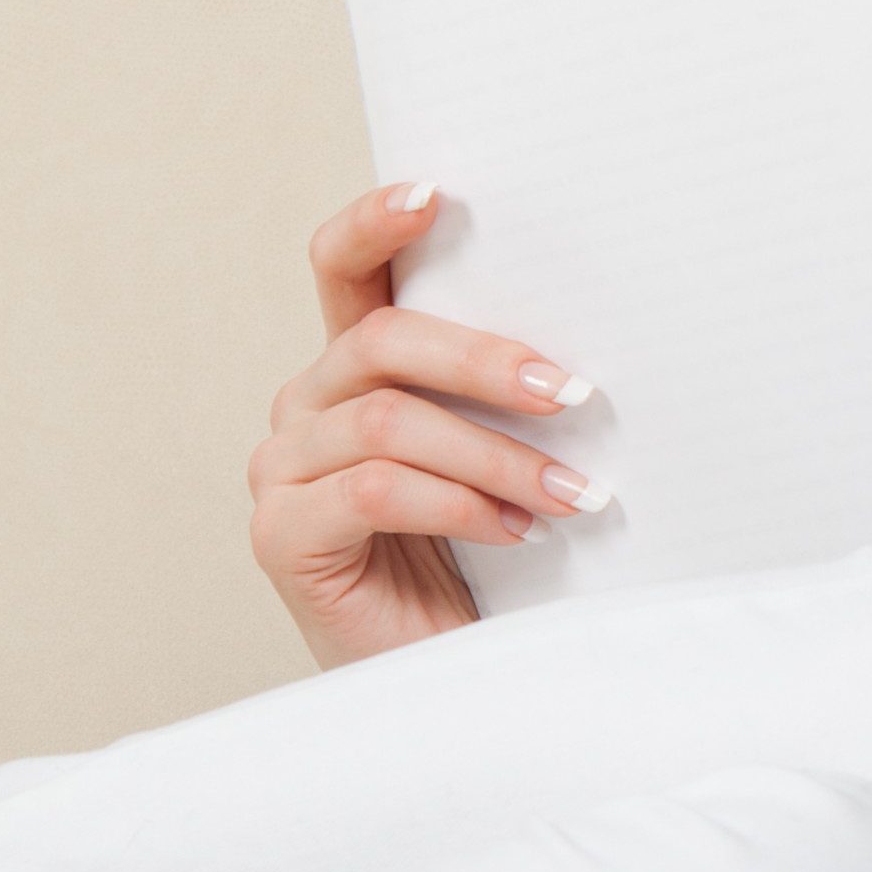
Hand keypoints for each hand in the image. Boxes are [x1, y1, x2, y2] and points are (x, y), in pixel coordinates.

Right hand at [245, 182, 604, 666]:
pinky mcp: (280, 535)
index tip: (436, 194)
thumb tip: (590, 343)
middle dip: (487, 358)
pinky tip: (515, 530)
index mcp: (355, 367)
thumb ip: (511, 393)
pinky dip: (461, 505)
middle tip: (574, 394)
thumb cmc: (490, 559)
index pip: (343, 268)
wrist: (448, 677)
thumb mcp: (506, 454)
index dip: (374, 221)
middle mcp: (305, 405)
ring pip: (388, 420)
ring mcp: (280, 469)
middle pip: (380, 338)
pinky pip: (376, 490)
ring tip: (574, 495)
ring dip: (498, 456)